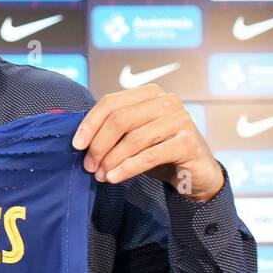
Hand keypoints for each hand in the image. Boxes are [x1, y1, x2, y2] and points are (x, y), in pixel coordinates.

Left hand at [71, 83, 223, 200]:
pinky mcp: (188, 142)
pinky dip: (128, 168)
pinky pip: (149, 156)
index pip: (111, 102)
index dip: (90, 123)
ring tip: (101, 176)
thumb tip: (79, 141)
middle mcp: (167, 101)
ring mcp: (180, 119)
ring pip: (134, 139)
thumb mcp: (133, 137)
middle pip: (120, 119)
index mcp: (150, 93)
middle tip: (89, 166)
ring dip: (112, 160)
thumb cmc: (159, 153)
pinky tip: (114, 178)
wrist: (195, 174)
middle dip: (99, 145)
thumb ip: (113, 131)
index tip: (77, 145)